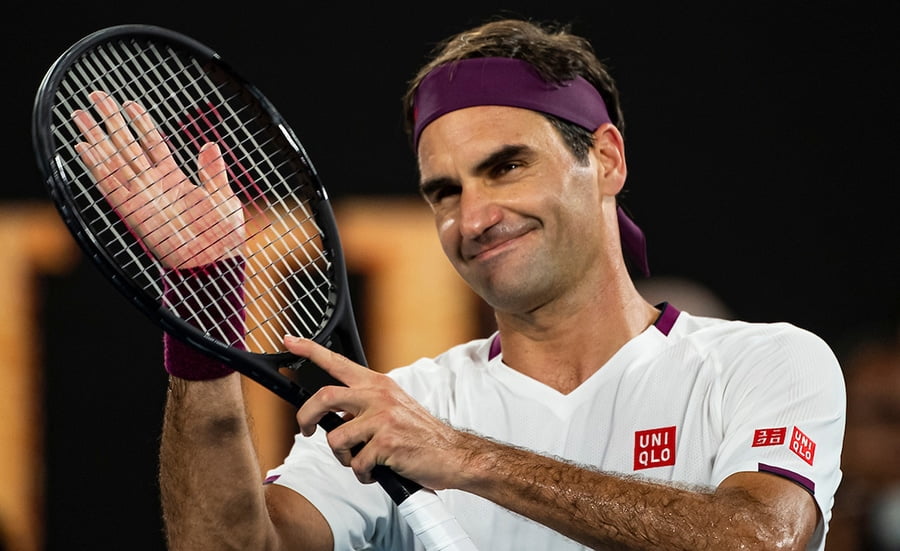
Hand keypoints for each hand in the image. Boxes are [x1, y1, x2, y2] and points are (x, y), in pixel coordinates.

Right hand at [72, 91, 244, 268]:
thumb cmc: (223, 234)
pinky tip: (84, 148)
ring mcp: (141, 197)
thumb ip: (213, 172)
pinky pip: (110, 186)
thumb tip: (209, 144)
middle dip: (110, 121)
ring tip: (79, 114)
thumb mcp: (223, 197)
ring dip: (96, 138)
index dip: (141, 123)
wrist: (215, 263)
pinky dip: (96, 167)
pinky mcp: (132, 212)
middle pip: (127, 145)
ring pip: (113, 161)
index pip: (153, 144)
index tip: (129, 103)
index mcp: (174, 179)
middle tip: (95, 95)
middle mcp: (153, 185)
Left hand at [285, 336, 469, 489]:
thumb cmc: (420, 434)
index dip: (309, 350)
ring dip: (344, 458)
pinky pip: (356, 464)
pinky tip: (378, 470)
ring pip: (336, 439)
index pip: (337, 362)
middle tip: (306, 430)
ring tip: (362, 460)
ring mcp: (383, 419)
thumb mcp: (393, 406)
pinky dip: (363, 474)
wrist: (452, 453)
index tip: (289, 341)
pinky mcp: (386, 443)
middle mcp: (379, 396)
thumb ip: (365, 404)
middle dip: (306, 418)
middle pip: (324, 398)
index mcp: (378, 384)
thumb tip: (334, 415)